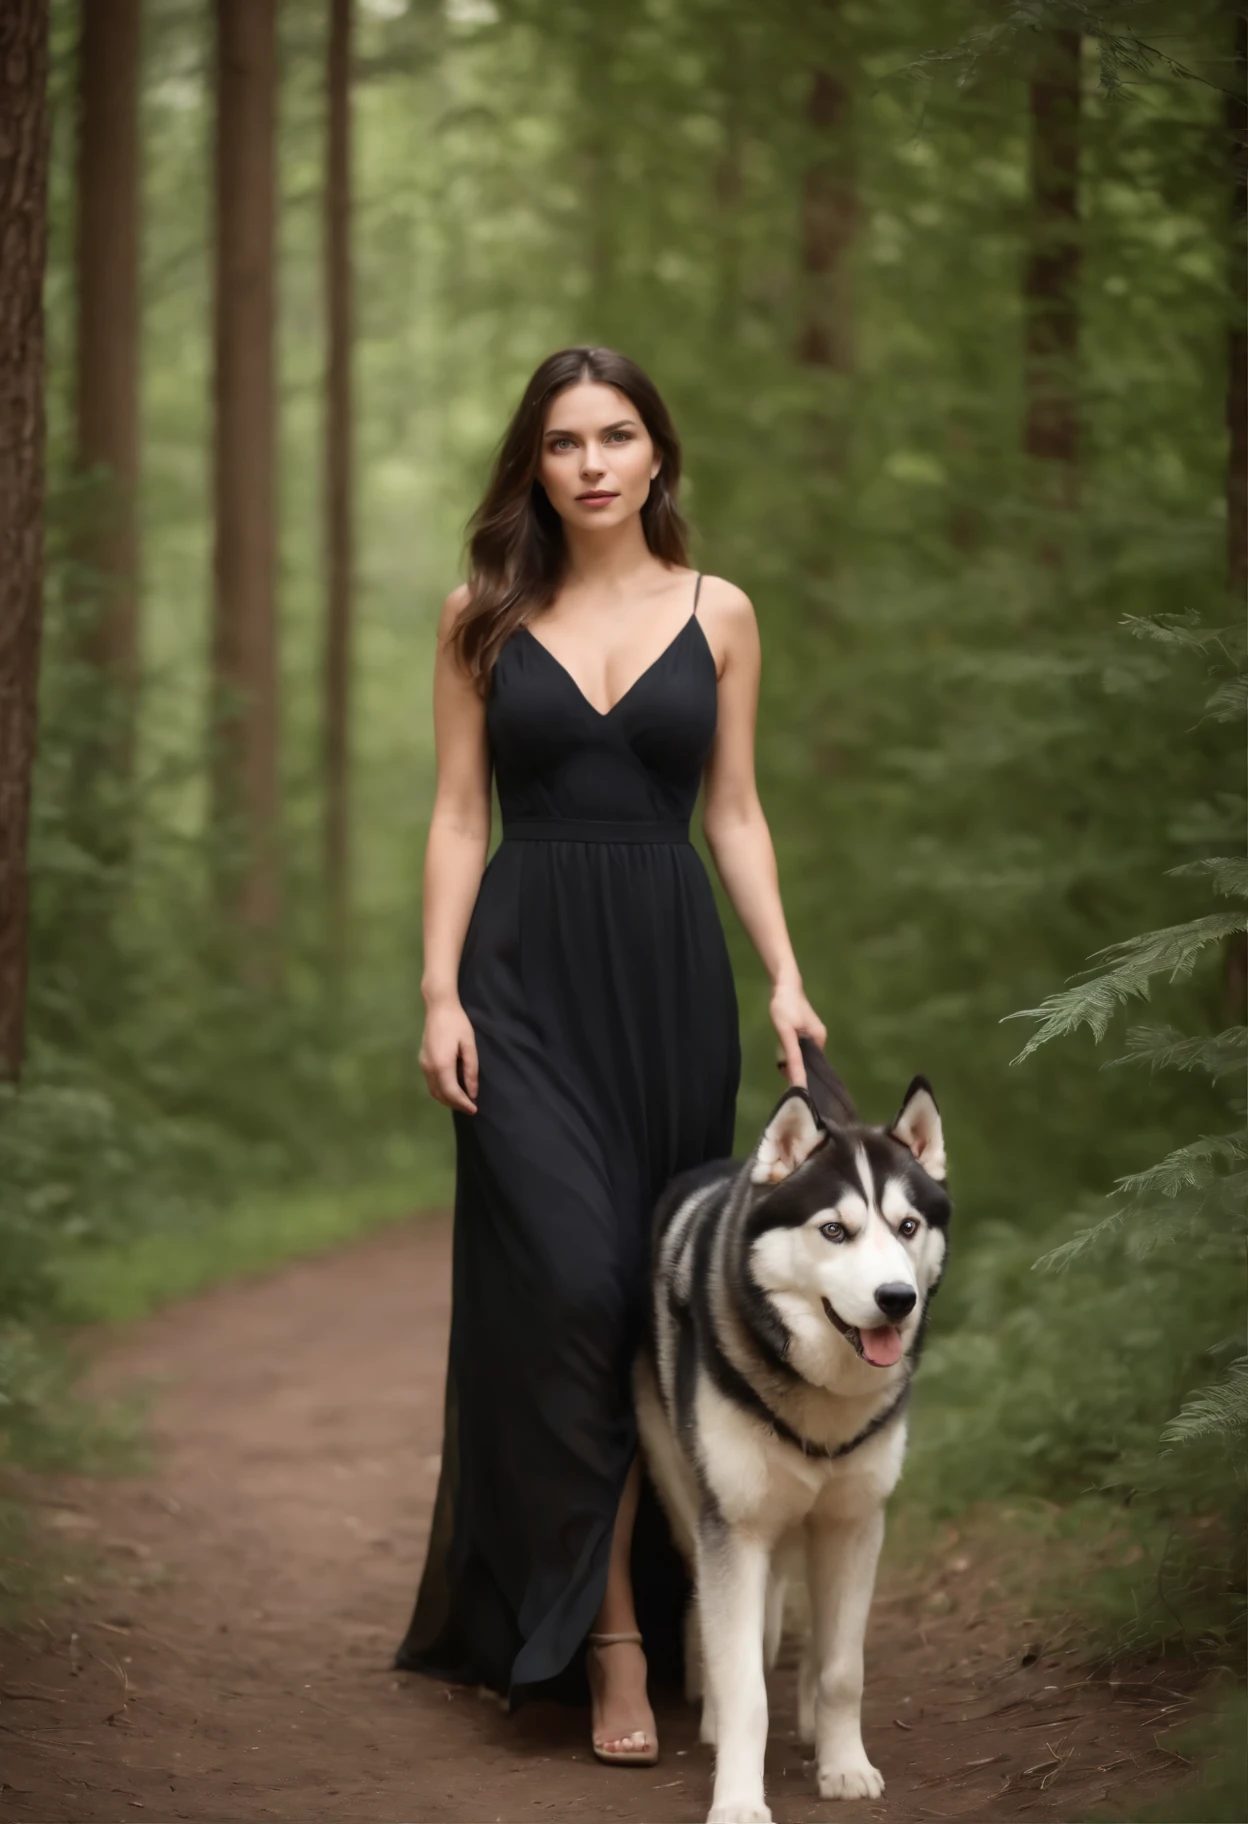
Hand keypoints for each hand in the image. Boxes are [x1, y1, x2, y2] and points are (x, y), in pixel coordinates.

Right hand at [419, 996, 478, 1113]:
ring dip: (447, 1099)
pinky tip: (452, 1088)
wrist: (438, 1008)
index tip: (474, 1109)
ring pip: (433, 1091)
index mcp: (442, 1064)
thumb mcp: (468, 1045)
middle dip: (455, 1104)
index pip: (452, 1092)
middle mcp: (429, 1068)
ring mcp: (423, 1065)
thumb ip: (471, 1070)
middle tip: (470, 1108)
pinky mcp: (422, 1061)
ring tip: (462, 1101)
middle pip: (440, 1095)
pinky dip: (441, 1091)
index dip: (463, 1103)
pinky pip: (431, 1083)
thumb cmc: (457, 1023)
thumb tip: (473, 1092)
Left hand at [769, 981, 826, 1088]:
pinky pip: (801, 1046)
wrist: (783, 983)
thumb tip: (797, 1078)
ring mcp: (813, 1032)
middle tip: (782, 1071)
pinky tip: (783, 1054)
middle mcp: (819, 1037)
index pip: (815, 1065)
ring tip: (781, 1064)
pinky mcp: (805, 1029)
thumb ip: (792, 1055)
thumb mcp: (786, 1033)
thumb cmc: (785, 1007)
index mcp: (819, 1039)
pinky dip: (792, 1051)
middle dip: (797, 1067)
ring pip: (804, 1053)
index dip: (804, 1075)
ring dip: (793, 1059)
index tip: (793, 1084)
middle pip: (809, 1060)